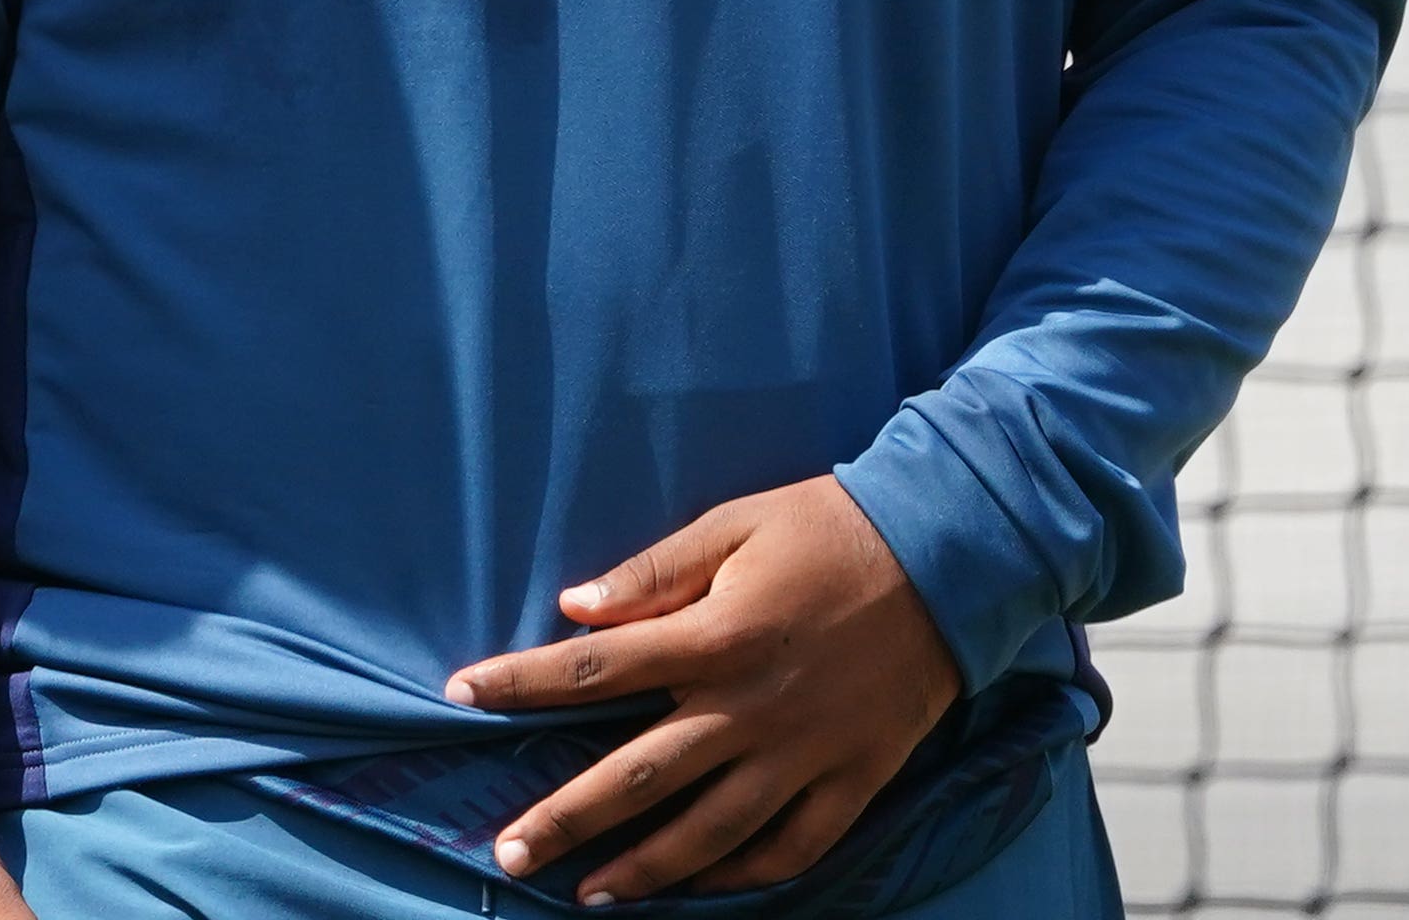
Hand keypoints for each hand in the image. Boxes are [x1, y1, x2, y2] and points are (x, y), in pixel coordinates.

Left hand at [447, 475, 957, 904]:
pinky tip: (700, 888)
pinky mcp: (855, 778)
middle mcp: (752, 707)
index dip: (519, 682)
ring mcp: (805, 753)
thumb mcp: (733, 526)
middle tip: (509, 856)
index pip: (594, 670)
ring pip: (711, 833)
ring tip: (590, 895)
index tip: (459, 693)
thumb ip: (651, 572)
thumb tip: (572, 607)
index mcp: (714, 636)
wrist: (950, 555)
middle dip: (567, 819)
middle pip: (640, 777)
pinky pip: (793, 848)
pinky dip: (744, 876)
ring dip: (645, 870)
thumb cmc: (829, 529)